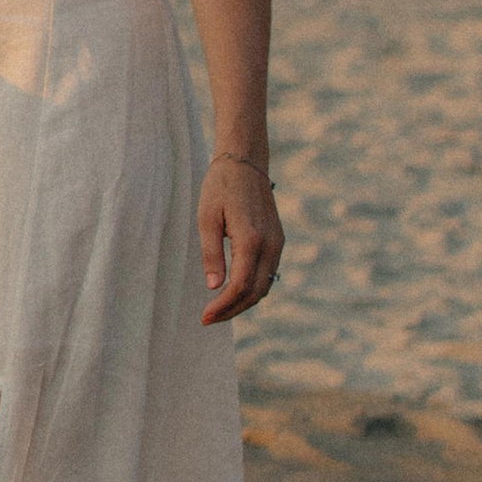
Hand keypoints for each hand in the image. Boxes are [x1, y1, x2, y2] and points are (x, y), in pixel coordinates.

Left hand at [199, 155, 282, 323]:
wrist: (245, 162)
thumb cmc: (220, 187)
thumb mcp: (207, 218)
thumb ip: (211, 254)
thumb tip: (214, 287)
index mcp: (251, 239)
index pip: (241, 286)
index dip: (223, 306)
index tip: (204, 317)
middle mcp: (270, 245)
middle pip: (255, 292)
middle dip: (232, 310)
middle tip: (208, 319)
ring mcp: (278, 244)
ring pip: (265, 286)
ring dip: (243, 303)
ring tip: (218, 310)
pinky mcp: (278, 241)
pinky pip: (268, 274)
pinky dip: (252, 289)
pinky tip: (233, 292)